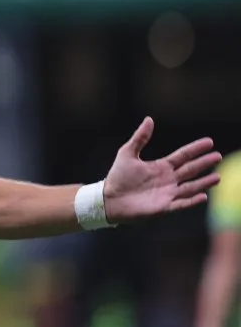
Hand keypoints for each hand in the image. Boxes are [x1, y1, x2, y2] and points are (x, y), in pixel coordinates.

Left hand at [103, 117, 220, 223]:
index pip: (183, 156)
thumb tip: (149, 119)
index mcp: (161, 167)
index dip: (195, 149)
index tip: (209, 141)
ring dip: (203, 183)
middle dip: (204, 163)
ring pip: (190, 187)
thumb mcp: (127, 153)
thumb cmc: (118, 177)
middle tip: (218, 156)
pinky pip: (181, 204)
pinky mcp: (163, 207)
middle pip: (190, 170)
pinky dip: (191, 201)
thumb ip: (140, 138)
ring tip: (217, 177)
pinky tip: (203, 196)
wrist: (108, 199)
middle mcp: (168, 180)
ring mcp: (167, 194)